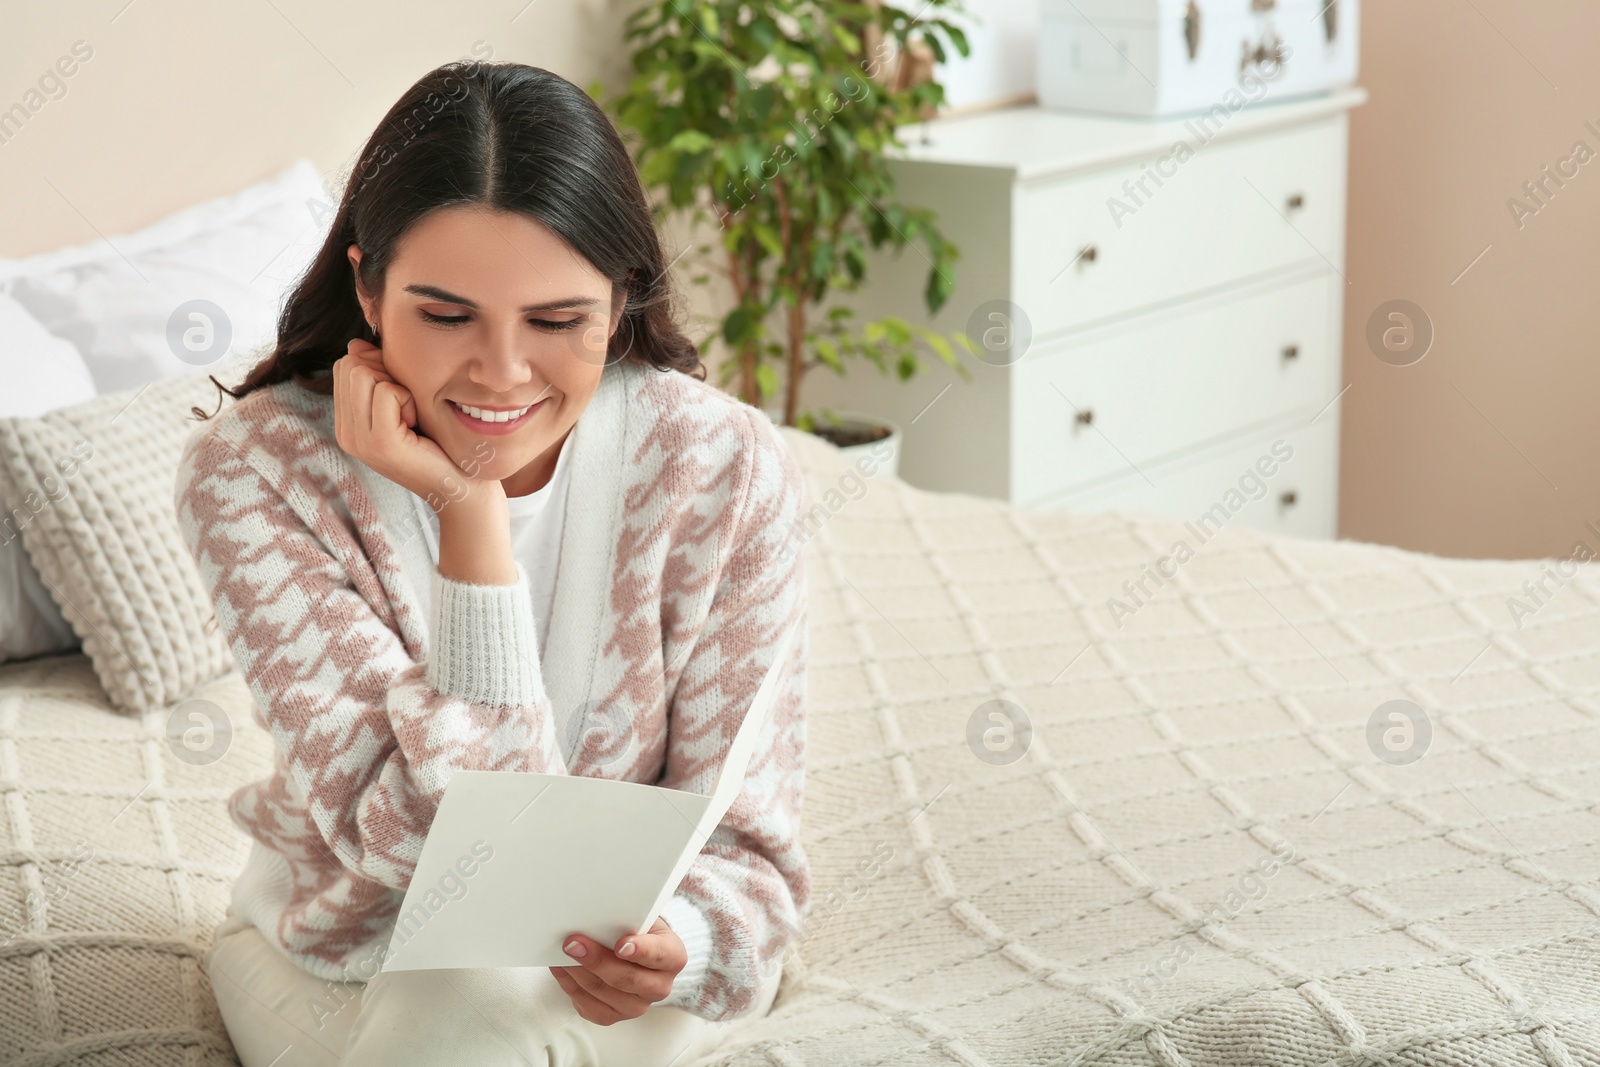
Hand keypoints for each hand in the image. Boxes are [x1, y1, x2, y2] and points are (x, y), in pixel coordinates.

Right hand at [332, 338, 491, 509]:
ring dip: (397, 387)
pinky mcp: (380, 443)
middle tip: (408, 406)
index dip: (377, 366)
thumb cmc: (438, 442)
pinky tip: (416, 423)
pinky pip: (386, 391)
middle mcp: (346, 434)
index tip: (401, 395)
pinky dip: (408, 399)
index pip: (344, 366)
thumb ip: (380, 375)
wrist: (460, 486)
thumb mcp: (404, 404)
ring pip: (363, 373)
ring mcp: (359, 441)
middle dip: (385, 373)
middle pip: (350, 365)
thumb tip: (356, 344)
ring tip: (411, 416)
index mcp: (347, 424)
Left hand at [550, 916, 685, 1024]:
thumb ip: (628, 919)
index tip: (621, 944)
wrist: (640, 951)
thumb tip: (595, 917)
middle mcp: (659, 986)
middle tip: (574, 944)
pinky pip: (589, 1007)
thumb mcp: (644, 918)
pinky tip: (562, 969)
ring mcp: (637, 1005)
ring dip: (578, 972)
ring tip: (562, 954)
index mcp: (673, 958)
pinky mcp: (614, 1016)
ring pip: (603, 992)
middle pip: (626, 978)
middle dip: (596, 960)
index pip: (659, 955)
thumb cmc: (640, 931)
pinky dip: (571, 987)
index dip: (640, 951)